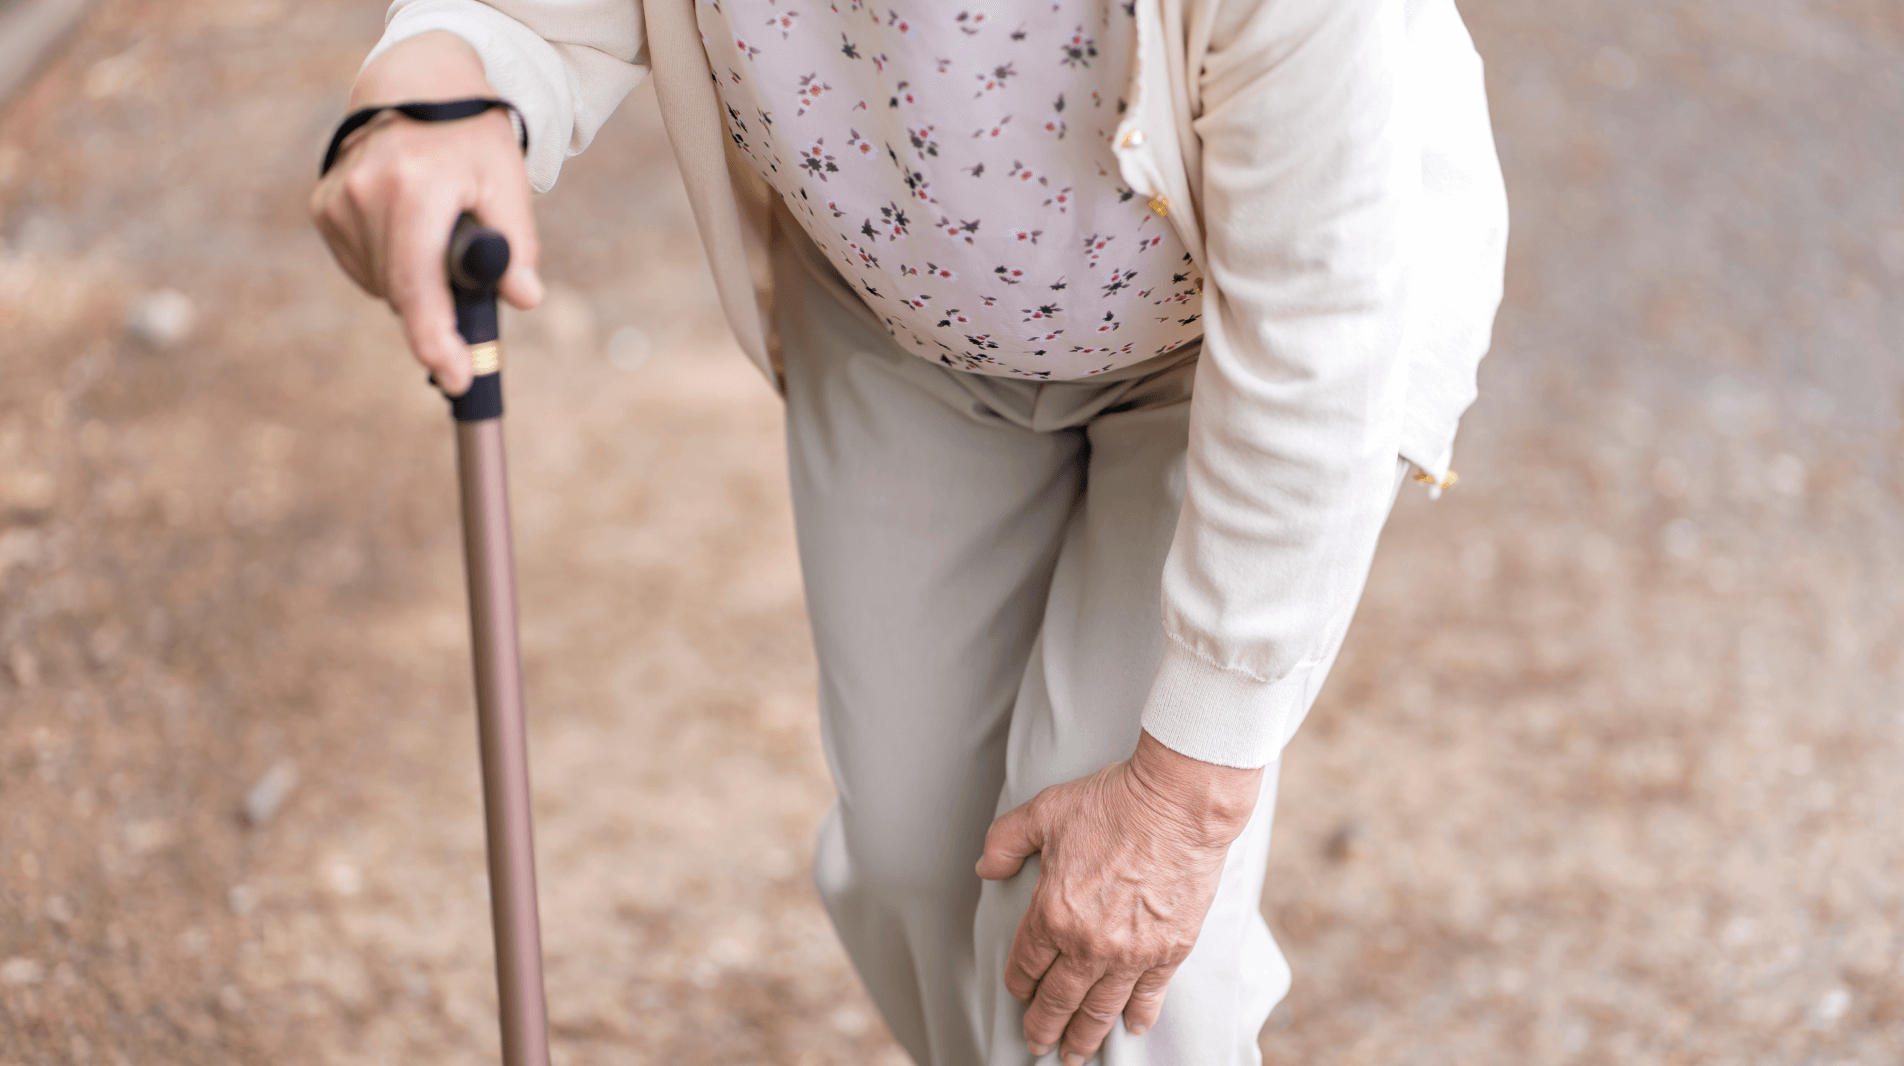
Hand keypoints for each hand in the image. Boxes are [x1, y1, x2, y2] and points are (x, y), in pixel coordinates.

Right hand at [308, 31, 542, 394]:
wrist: (414, 85)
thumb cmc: (470, 139)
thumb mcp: (507, 182)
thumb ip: (516, 243)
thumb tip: (524, 297)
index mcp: (414, 189)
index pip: (418, 285)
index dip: (436, 340)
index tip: (457, 378)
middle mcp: (365, 195)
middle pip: (400, 293)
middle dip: (436, 317)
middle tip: (467, 318)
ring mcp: (338, 202)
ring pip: (381, 285)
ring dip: (415, 287)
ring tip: (440, 241)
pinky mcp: (323, 207)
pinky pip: (362, 267)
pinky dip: (391, 269)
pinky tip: (411, 236)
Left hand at [976, 731, 1262, 1063]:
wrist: (1178, 804)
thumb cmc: (1113, 803)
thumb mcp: (1044, 812)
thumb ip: (1006, 841)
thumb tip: (985, 867)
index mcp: (1053, 913)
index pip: (1027, 964)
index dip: (1020, 984)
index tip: (1020, 994)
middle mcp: (1088, 944)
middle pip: (1059, 1000)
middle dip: (1045, 1027)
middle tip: (1038, 1046)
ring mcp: (1131, 953)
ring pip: (1100, 1009)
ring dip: (1085, 1037)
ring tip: (1075, 1055)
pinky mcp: (1169, 950)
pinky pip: (1149, 996)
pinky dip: (1139, 1016)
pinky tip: (1132, 1029)